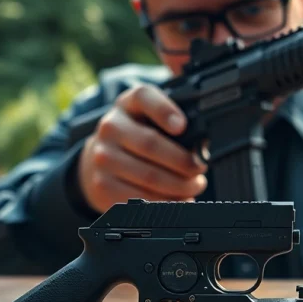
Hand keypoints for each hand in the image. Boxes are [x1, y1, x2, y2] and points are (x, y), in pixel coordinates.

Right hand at [77, 84, 206, 212]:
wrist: (101, 157)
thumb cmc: (138, 135)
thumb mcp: (151, 116)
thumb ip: (175, 119)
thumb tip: (201, 143)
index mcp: (128, 103)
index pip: (144, 97)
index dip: (164, 110)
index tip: (182, 126)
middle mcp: (111, 127)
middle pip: (150, 144)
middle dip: (183, 161)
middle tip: (199, 169)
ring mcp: (103, 157)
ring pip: (149, 176)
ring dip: (179, 186)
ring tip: (194, 186)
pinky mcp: (102, 185)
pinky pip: (139, 199)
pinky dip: (164, 203)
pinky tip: (177, 200)